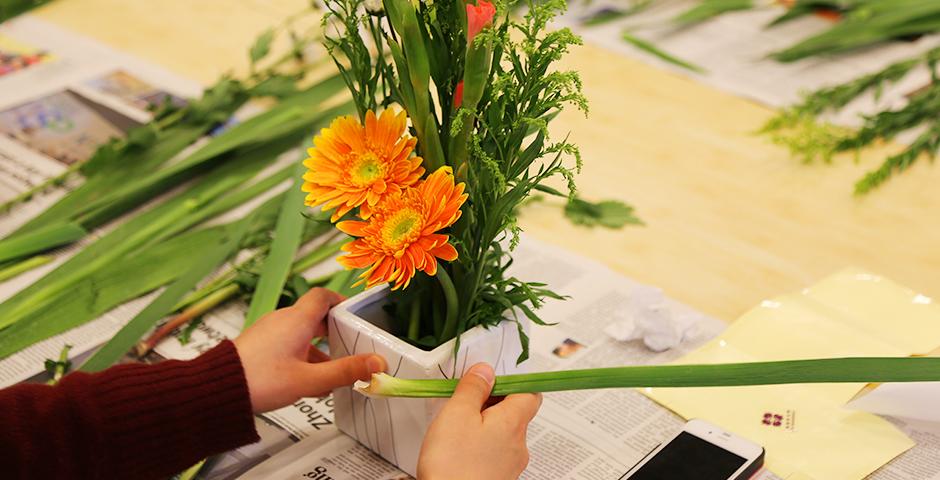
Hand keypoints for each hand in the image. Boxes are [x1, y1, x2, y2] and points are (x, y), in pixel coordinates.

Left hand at [234, 288, 386, 412]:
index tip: (354, 315)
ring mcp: (268, 333)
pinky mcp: (258, 346)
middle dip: (333, 332)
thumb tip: (378, 363)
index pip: (323, 297)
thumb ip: (346, 371)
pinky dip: (301, 357)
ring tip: (330, 374)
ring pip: (300, 335)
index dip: (341, 303)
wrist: (216, 391)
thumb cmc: (260, 381)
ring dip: (317, 350)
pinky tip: (306, 382)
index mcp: (297, 320)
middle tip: (350, 347)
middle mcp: (282, 321)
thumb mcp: (310, 379)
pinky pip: (286, 345)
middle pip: (314, 317)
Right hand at [417, 363, 541, 479]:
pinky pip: (494, 455)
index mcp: (513, 423)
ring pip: (503, 436)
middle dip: (492, 405)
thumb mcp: (456, 414)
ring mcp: (510, 467)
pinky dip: (480, 448)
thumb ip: (473, 388)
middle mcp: (519, 445)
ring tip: (457, 429)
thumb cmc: (452, 466)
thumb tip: (486, 370)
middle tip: (464, 403)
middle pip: (515, 414)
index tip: (490, 379)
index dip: (512, 382)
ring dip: (484, 427)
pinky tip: (458, 452)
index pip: (530, 392)